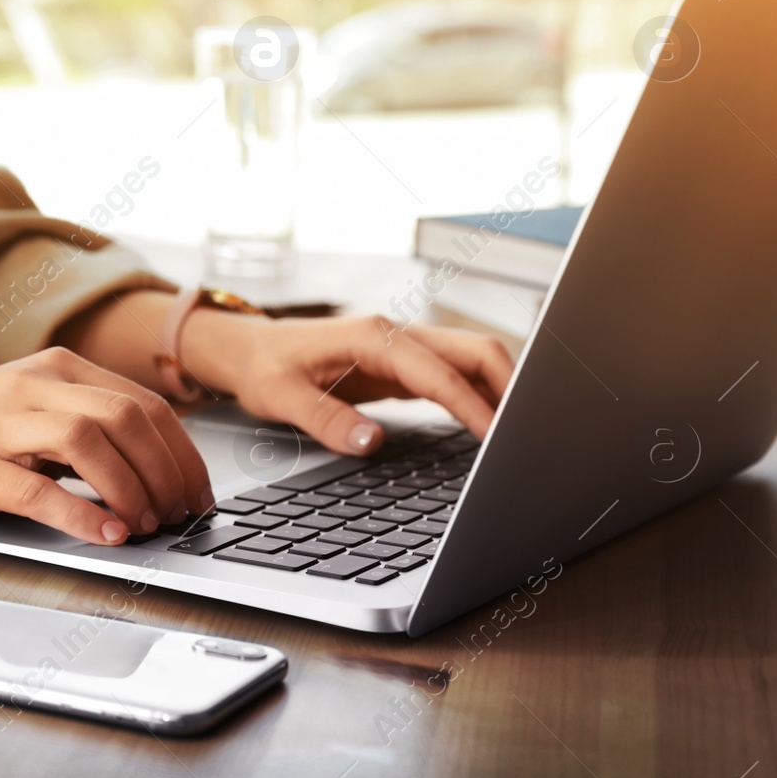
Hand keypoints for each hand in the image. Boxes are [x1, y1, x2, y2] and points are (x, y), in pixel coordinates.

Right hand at [0, 348, 211, 544]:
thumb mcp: (32, 408)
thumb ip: (87, 426)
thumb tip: (156, 473)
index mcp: (60, 369)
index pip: (145, 404)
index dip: (183, 454)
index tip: (199, 494)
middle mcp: (36, 386)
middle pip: (128, 418)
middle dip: (167, 472)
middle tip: (180, 515)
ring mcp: (2, 424)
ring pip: (90, 441)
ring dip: (131, 487)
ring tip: (145, 524)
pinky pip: (38, 488)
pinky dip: (80, 514)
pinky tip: (105, 535)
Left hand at [183, 310, 513, 455]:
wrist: (247, 349)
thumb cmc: (262, 368)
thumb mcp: (279, 397)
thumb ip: (324, 419)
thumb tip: (369, 442)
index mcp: (371, 337)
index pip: (437, 371)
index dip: (471, 404)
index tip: (496, 437)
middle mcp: (395, 335)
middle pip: (474, 350)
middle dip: (509, 386)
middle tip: (530, 433)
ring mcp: (403, 348)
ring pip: (472, 359)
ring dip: (501, 389)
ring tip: (522, 433)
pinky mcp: (403, 366)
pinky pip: (454, 375)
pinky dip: (480, 395)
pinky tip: (492, 426)